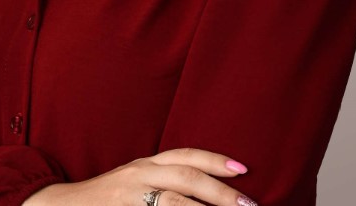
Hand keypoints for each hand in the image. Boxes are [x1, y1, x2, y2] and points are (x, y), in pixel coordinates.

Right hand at [22, 148, 255, 205]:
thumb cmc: (107, 198)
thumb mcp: (135, 181)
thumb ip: (164, 180)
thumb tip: (206, 191)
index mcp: (145, 164)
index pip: (184, 155)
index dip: (214, 160)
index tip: (242, 168)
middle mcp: (139, 175)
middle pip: (185, 178)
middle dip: (219, 192)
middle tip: (248, 205)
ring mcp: (131, 198)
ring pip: (174, 203)